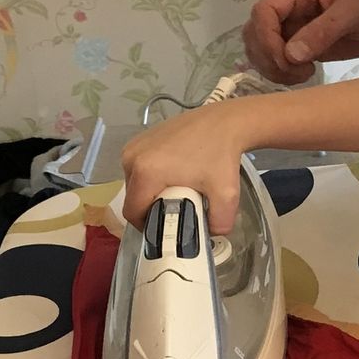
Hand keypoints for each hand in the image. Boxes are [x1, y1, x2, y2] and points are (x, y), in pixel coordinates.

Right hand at [118, 101, 251, 230]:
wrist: (224, 122)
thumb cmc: (222, 156)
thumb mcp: (226, 195)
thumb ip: (219, 224)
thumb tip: (211, 236)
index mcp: (146, 172)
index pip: (133, 212)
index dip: (147, 226)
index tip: (167, 227)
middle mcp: (132, 157)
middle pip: (133, 198)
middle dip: (151, 208)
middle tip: (176, 208)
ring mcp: (134, 145)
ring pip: (134, 183)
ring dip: (150, 192)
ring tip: (176, 190)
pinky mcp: (139, 139)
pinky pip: (137, 168)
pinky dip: (151, 176)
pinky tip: (173, 174)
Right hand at [242, 0, 358, 84]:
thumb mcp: (353, 11)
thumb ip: (324, 30)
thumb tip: (291, 54)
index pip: (263, 11)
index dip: (266, 37)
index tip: (285, 60)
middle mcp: (286, 8)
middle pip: (255, 32)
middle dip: (268, 56)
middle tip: (296, 72)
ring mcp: (289, 29)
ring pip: (260, 50)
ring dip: (272, 68)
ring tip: (302, 75)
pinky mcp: (296, 48)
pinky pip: (275, 62)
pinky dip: (281, 74)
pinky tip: (303, 76)